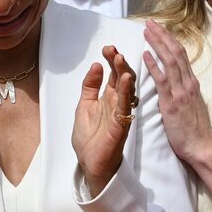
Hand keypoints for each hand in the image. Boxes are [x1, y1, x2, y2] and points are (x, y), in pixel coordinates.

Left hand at [72, 45, 135, 194]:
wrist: (89, 162)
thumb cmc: (89, 137)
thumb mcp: (84, 105)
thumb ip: (90, 86)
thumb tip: (95, 65)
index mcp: (109, 98)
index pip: (113, 74)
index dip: (111, 60)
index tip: (107, 48)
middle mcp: (117, 102)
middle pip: (122, 77)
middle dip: (118, 62)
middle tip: (112, 49)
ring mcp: (120, 112)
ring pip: (126, 89)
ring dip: (123, 72)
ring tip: (119, 57)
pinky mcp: (121, 123)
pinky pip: (124, 105)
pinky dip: (125, 91)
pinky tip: (124, 78)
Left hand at [142, 19, 211, 164]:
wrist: (202, 147)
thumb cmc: (195, 131)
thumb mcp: (192, 106)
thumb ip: (184, 92)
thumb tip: (177, 84)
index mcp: (191, 83)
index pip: (181, 55)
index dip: (170, 40)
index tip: (160, 29)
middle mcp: (188, 83)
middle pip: (175, 52)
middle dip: (162, 35)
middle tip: (150, 22)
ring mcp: (181, 92)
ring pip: (170, 61)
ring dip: (157, 44)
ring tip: (146, 31)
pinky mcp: (172, 103)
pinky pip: (163, 80)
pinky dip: (154, 65)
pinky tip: (146, 54)